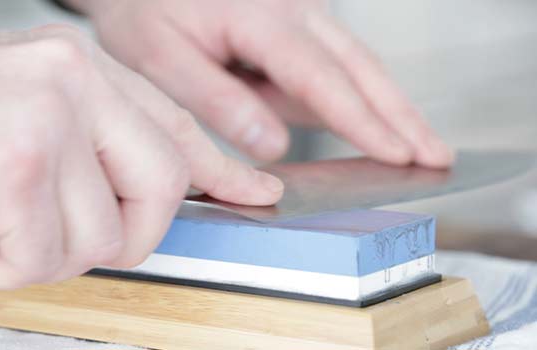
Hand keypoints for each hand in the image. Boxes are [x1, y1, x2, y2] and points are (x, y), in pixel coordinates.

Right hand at [0, 25, 282, 288]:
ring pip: (99, 234)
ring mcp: (43, 119)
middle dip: (127, 237)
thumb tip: (143, 192)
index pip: (175, 122)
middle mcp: (70, 80)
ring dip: (48, 256)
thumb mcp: (22, 113)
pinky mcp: (10, 166)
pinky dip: (8, 267)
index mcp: (78, 66)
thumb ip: (90, 145)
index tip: (253, 189)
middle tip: (76, 245)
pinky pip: (43, 255)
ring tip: (1, 233)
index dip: (221, 167)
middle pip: (160, 185)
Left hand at [72, 0, 453, 166]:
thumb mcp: (162, 58)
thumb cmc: (143, 9)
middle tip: (437, 154)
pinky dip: (360, 91)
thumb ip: (218, 100)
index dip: (364, 122)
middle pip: (361, 66)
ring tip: (419, 144)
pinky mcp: (294, 17)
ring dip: (391, 104)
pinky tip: (373, 120)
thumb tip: (272, 144)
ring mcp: (297, 10)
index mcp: (260, 18)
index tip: (399, 155)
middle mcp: (291, 8)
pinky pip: (334, 58)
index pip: (324, 79)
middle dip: (402, 114)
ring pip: (356, 61)